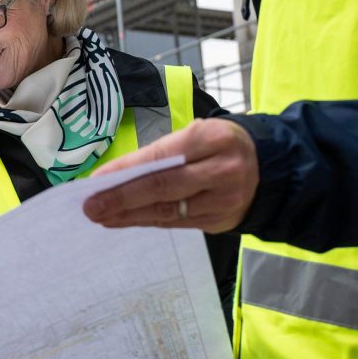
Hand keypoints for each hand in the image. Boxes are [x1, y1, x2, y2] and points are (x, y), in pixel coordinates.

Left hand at [82, 117, 259, 232]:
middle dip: (121, 199)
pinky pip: (176, 223)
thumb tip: (115, 174)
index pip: (160, 158)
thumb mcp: (197, 135)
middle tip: (91, 206)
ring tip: (101, 216)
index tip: (95, 180)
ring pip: (167, 211)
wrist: (266, 168)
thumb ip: (162, 153)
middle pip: (162, 188)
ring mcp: (223, 200)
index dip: (125, 171)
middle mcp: (221, 171)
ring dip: (128, 215)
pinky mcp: (219, 221)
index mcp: (212, 139)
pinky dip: (146, 221)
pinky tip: (124, 220)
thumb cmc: (219, 146)